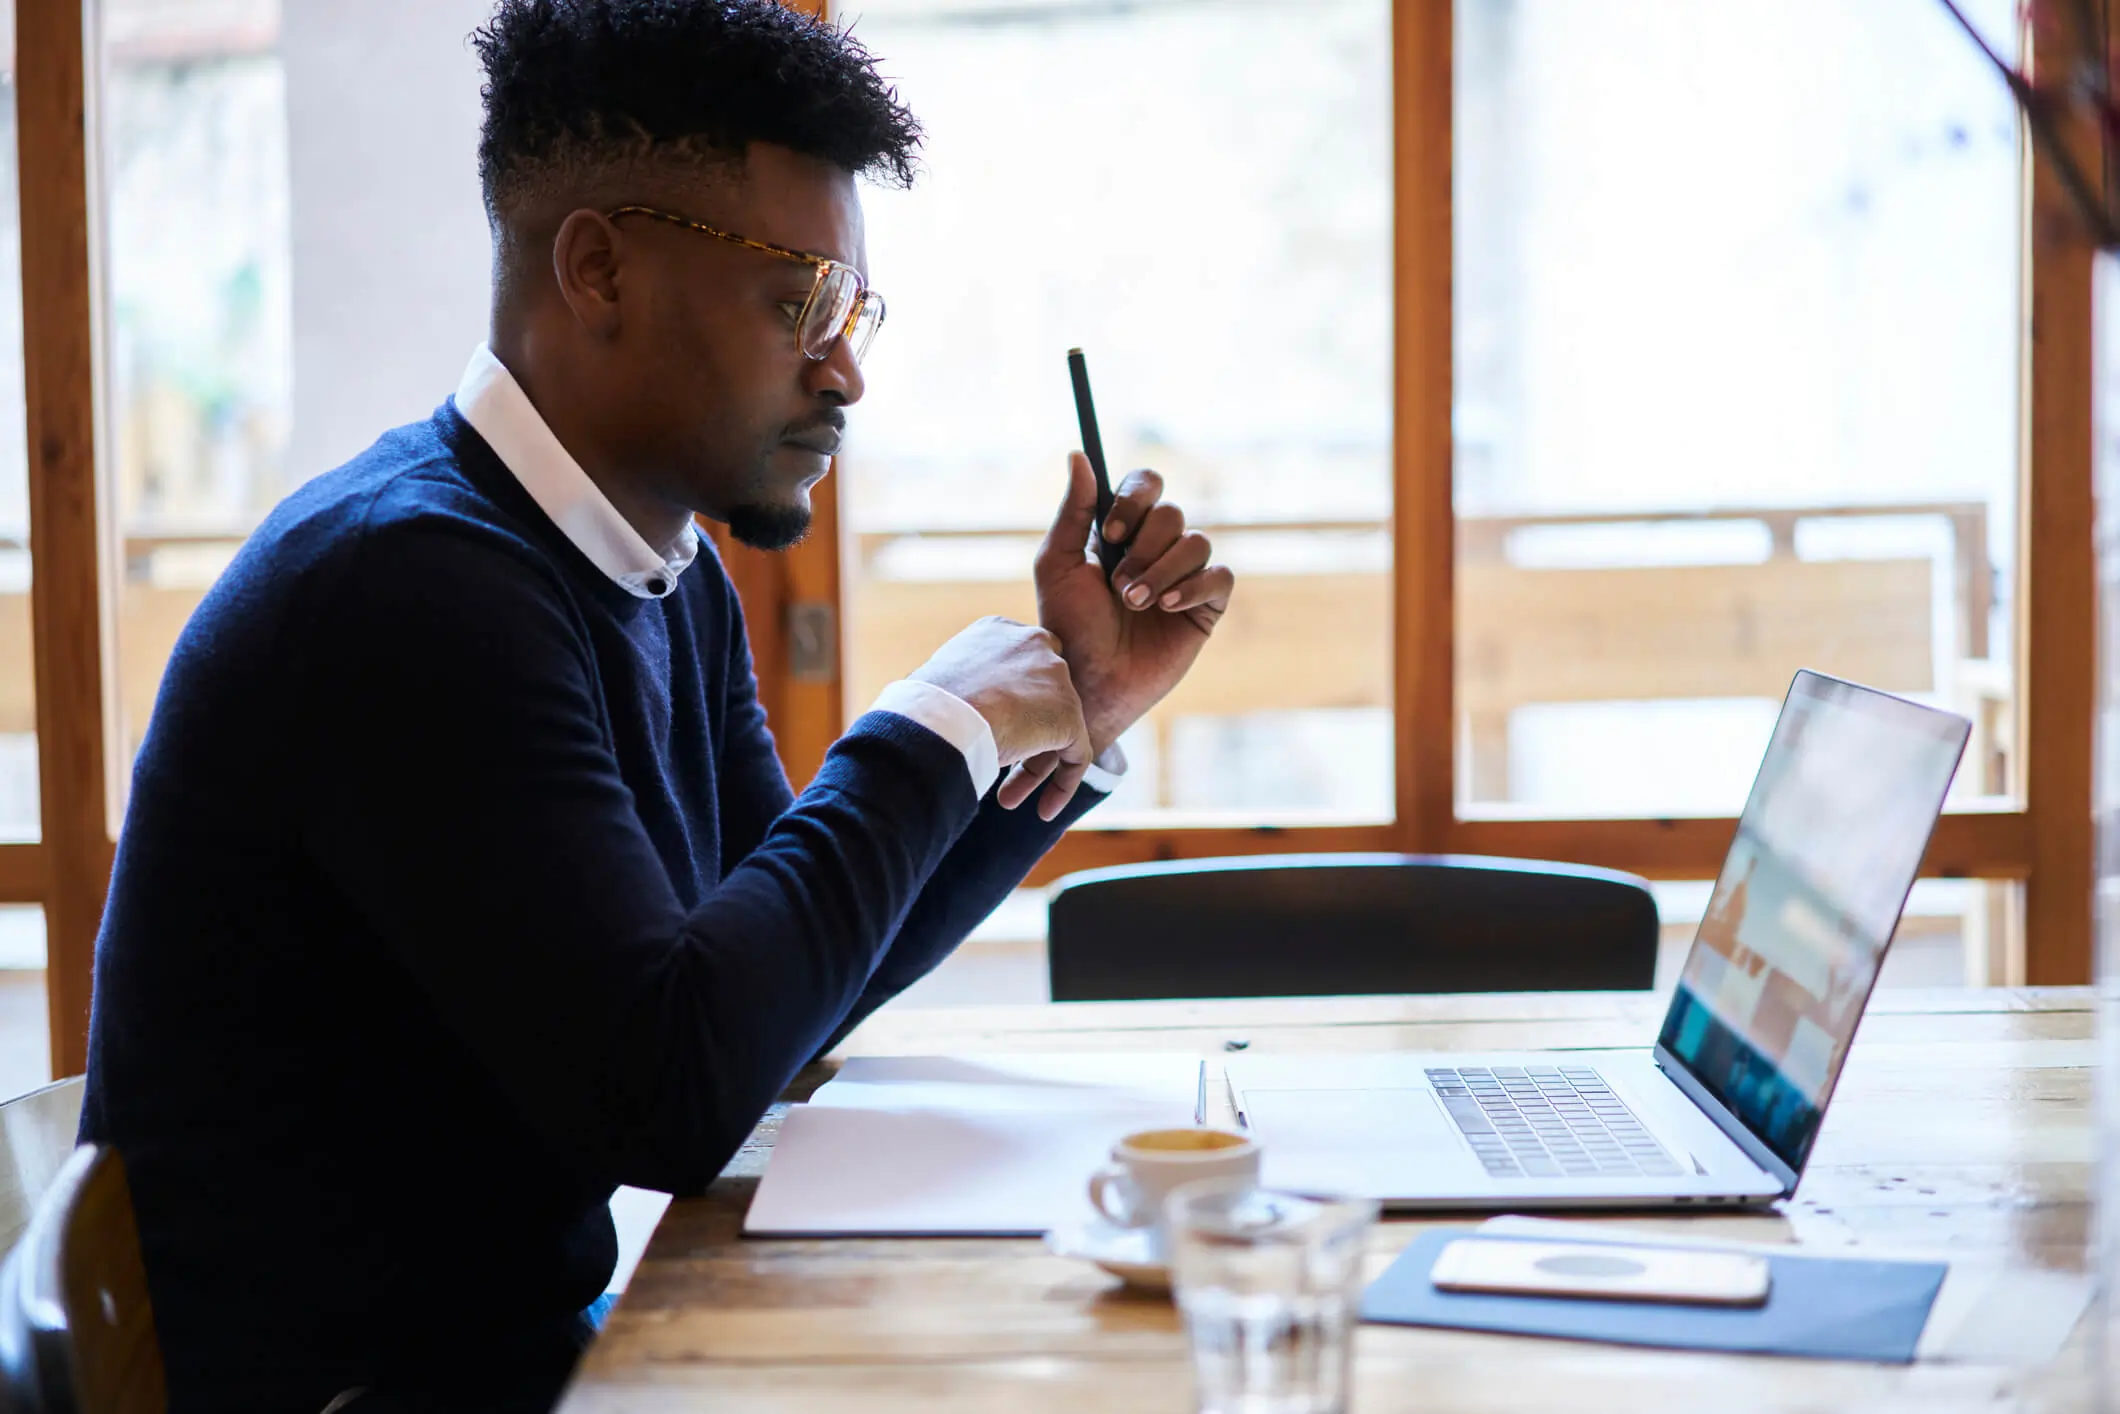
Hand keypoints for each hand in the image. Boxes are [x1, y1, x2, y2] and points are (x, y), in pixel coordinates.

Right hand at [907, 617, 1094, 819]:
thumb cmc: (923, 704)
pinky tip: (1044, 811)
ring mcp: (1056, 680)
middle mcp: (1033, 645)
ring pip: (1053, 729)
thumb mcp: (937, 682)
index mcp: (998, 631)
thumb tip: (941, 713)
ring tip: (1007, 800)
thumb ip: (958, 688)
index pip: (1017, 668)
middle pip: (1038, 697)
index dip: (1006, 704)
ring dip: (1032, 768)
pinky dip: (1062, 784)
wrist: (942, 716)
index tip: (987, 731)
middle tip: (998, 763)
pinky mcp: (1070, 716)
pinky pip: (1075, 755)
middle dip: (1021, 736)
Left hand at [1034, 452, 1234, 756]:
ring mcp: (1183, 576)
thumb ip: (1072, 511)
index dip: (1136, 498)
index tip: (1112, 531)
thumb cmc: (1068, 627)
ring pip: (1196, 542)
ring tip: (1136, 604)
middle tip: (1119, 587)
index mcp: (1121, 530)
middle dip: (1144, 549)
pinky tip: (1167, 608)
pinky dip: (1193, 587)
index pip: (1146, 485)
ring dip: (1163, 571)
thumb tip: (1078, 455)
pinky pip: (1219, 575)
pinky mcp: (1206, 606)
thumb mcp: (1057, 565)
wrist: (1089, 682)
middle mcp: (1155, 547)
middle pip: (1172, 514)